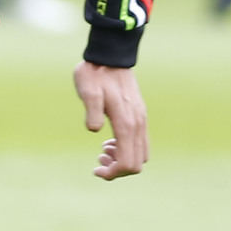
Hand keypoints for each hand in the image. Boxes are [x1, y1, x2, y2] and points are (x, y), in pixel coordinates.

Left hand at [73, 60, 148, 180]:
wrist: (110, 57)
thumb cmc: (95, 74)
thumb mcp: (88, 91)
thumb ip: (92, 111)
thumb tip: (95, 130)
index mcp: (126, 123)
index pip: (127, 162)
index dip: (112, 173)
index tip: (96, 170)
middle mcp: (138, 124)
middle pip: (136, 164)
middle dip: (117, 170)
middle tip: (99, 161)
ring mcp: (141, 120)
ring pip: (140, 155)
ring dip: (122, 160)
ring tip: (103, 151)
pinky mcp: (140, 117)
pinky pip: (140, 144)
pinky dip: (127, 150)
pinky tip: (110, 142)